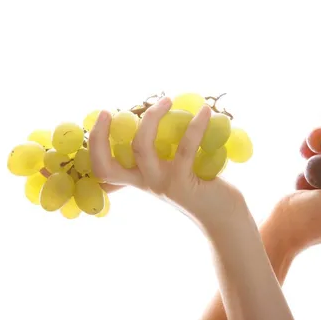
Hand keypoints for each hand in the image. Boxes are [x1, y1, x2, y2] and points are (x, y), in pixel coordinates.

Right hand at [88, 97, 246, 228]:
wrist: (226, 220)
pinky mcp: (184, 183)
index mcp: (142, 179)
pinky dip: (196, 125)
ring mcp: (163, 184)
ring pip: (141, 148)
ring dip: (152, 117)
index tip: (104, 116)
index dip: (95, 144)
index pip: (104, 169)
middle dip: (100, 136)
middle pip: (106, 165)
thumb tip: (177, 118)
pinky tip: (206, 111)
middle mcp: (147, 183)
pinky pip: (185, 148)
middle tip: (110, 111)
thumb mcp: (180, 171)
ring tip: (167, 100)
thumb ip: (172, 154)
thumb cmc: (206, 190)